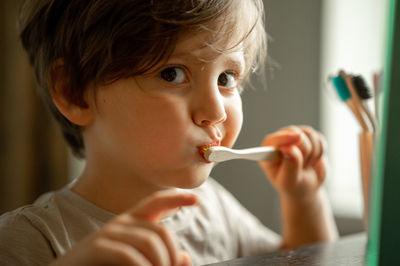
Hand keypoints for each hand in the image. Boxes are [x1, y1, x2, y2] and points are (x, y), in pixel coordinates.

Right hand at [51, 191, 197, 265]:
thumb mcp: (137, 264)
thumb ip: (159, 259)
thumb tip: (185, 257)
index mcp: (131, 223)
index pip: (156, 202)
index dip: (177, 199)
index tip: (197, 199)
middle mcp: (121, 223)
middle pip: (161, 230)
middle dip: (172, 255)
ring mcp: (108, 233)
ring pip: (151, 242)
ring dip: (160, 264)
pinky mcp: (97, 247)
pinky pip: (130, 255)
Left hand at [259, 125, 326, 201]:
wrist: (306, 187)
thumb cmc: (293, 185)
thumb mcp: (289, 181)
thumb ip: (289, 165)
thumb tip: (288, 148)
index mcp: (267, 152)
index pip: (274, 140)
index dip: (285, 137)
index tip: (297, 137)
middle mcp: (278, 140)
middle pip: (295, 133)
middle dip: (304, 151)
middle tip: (302, 166)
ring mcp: (293, 136)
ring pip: (309, 134)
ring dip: (313, 152)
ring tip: (306, 164)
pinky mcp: (307, 136)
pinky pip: (318, 138)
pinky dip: (320, 150)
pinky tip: (313, 159)